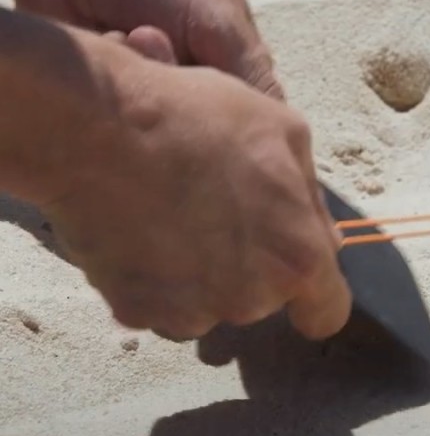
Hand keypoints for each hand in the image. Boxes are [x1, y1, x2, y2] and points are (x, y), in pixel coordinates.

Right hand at [44, 33, 349, 340]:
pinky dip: (155, 278)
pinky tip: (142, 231)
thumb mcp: (285, 133)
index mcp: (297, 260)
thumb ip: (312, 198)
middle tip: (219, 210)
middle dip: (251, 267)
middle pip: (263, 300)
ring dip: (201, 275)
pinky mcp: (136, 312)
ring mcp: (190, 312)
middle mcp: (250, 300)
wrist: (98, 126)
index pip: (325, 314)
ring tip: (174, 215)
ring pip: (210, 304)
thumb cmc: (200, 120)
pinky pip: (159, 303)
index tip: (298, 282)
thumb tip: (326, 242)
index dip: (315, 299)